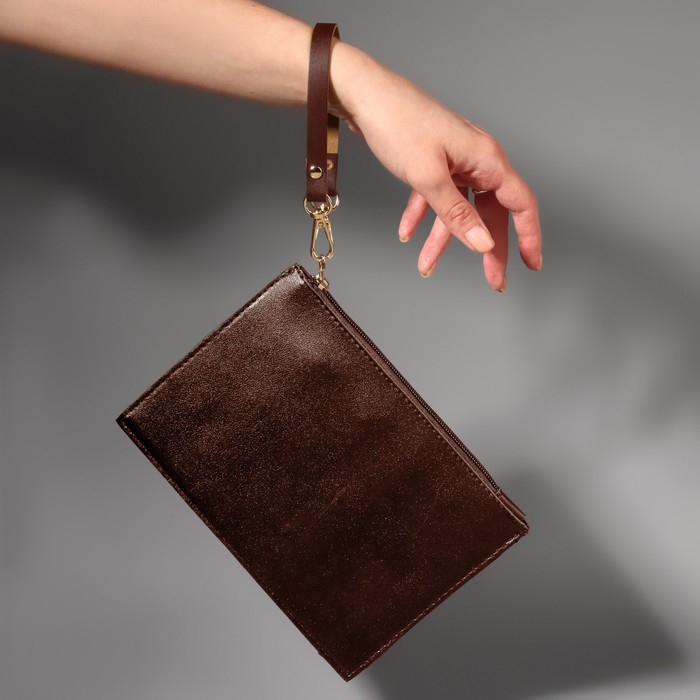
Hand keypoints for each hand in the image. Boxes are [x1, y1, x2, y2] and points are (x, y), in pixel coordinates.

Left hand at [332, 45, 541, 290]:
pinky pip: (435, 197)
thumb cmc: (398, 124)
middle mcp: (476, 159)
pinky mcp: (433, 161)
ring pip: (458, 208)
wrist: (363, 95)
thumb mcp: (428, 177)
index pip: (520, 203)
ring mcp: (454, 160)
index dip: (530, 236)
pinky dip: (422, 216)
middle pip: (490, 212)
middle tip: (493, 281)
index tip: (532, 264)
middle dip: (488, 249)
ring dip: (444, 239)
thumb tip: (484, 244)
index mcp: (486, 159)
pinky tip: (407, 233)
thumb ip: (457, 214)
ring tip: (427, 266)